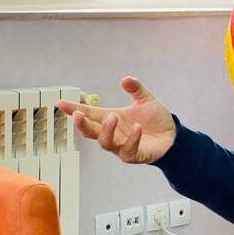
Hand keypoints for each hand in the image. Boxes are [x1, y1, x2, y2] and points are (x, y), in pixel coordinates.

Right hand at [56, 77, 175, 163]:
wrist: (173, 136)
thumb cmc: (155, 120)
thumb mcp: (146, 100)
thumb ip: (136, 89)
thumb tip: (125, 79)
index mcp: (112, 118)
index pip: (90, 114)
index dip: (74, 109)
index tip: (60, 103)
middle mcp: (113, 133)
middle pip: (91, 131)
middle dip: (82, 124)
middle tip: (78, 114)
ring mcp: (121, 145)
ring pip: (105, 142)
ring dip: (106, 130)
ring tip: (112, 117)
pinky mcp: (134, 155)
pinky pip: (128, 150)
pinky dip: (132, 139)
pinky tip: (138, 127)